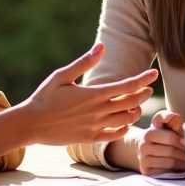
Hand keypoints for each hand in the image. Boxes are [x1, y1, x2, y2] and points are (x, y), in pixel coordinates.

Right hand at [19, 43, 157, 145]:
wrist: (31, 124)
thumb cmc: (44, 97)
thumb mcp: (61, 76)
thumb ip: (84, 62)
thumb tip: (101, 47)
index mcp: (94, 94)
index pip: (128, 86)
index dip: (144, 79)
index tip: (153, 74)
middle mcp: (98, 111)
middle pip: (132, 102)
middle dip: (144, 94)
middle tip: (147, 88)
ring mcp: (96, 127)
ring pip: (127, 119)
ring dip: (135, 111)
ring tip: (135, 104)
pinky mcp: (90, 138)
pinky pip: (115, 135)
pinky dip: (124, 128)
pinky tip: (124, 122)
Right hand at [137, 110, 184, 174]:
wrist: (142, 148)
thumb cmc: (160, 135)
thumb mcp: (164, 124)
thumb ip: (172, 119)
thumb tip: (174, 119)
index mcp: (151, 131)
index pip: (170, 137)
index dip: (182, 141)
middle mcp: (144, 144)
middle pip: (172, 150)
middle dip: (184, 153)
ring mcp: (144, 158)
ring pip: (170, 163)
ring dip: (182, 163)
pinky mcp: (146, 171)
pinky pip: (166, 172)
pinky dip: (175, 171)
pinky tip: (179, 168)